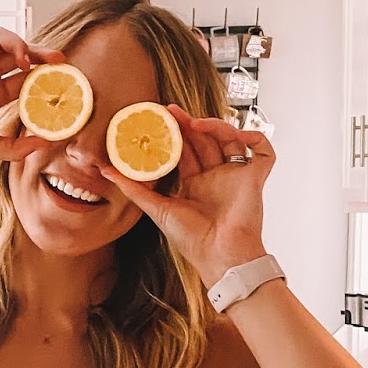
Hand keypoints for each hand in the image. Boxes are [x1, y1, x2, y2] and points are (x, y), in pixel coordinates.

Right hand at [0, 21, 63, 163]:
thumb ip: (16, 147)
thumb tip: (47, 143)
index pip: (27, 80)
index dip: (45, 78)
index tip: (63, 82)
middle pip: (20, 55)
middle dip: (40, 53)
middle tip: (58, 60)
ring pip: (2, 37)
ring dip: (17, 44)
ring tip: (22, 62)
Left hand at [101, 105, 274, 286]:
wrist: (220, 256)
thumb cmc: (193, 240)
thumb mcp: (157, 209)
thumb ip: (134, 189)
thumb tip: (104, 170)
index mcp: (196, 184)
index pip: (186, 150)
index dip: (175, 133)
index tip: (160, 117)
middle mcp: (216, 177)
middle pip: (206, 140)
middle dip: (190, 123)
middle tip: (172, 111)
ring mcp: (236, 176)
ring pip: (230, 138)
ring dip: (215, 126)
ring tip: (195, 123)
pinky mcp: (255, 178)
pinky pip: (262, 150)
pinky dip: (254, 136)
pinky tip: (238, 133)